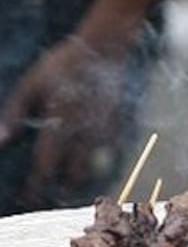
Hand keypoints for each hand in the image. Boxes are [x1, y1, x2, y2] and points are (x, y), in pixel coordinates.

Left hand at [0, 38, 126, 208]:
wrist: (104, 45)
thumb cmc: (62, 62)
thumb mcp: (31, 83)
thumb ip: (14, 112)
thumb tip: (1, 140)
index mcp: (59, 120)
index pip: (46, 161)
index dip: (38, 182)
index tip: (30, 197)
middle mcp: (82, 127)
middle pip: (74, 168)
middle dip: (65, 187)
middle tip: (56, 200)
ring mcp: (103, 123)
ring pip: (95, 160)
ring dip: (83, 176)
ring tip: (75, 188)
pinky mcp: (116, 117)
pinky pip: (110, 146)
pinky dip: (102, 159)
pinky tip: (96, 164)